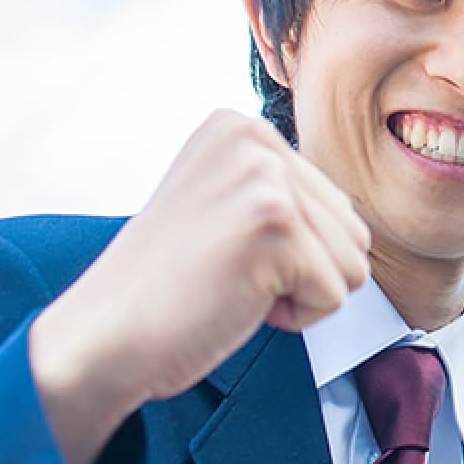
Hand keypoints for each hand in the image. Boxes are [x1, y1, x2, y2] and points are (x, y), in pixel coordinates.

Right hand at [30, 110, 371, 463]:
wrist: (104, 335)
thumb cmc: (171, 286)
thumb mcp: (226, 208)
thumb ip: (284, 195)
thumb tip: (358, 222)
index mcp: (241, 128)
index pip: (335, 206)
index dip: (291, 252)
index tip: (223, 252)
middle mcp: (255, 139)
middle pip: (353, 232)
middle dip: (303, 272)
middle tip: (228, 274)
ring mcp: (265, 178)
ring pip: (353, 264)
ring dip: (301, 294)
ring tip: (233, 284)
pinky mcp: (275, 224)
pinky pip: (336, 295)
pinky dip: (295, 317)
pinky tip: (235, 302)